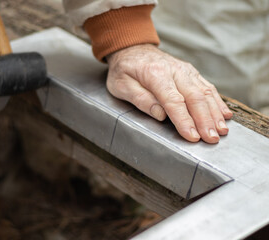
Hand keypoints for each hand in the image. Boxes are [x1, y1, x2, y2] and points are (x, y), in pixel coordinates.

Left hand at [106, 44, 232, 143]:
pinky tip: (224, 114)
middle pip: (194, 97)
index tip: (192, 137)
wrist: (132, 48)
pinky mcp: (191, 73)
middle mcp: (174, 70)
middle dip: (204, 120)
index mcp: (155, 74)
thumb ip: (141, 99)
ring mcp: (185, 70)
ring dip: (214, 113)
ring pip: (205, 92)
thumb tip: (161, 115)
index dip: (184, 120)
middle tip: (211, 139)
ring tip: (222, 131)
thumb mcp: (122, 86)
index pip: (173, 101)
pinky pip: (208, 87)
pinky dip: (217, 101)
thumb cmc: (124, 70)